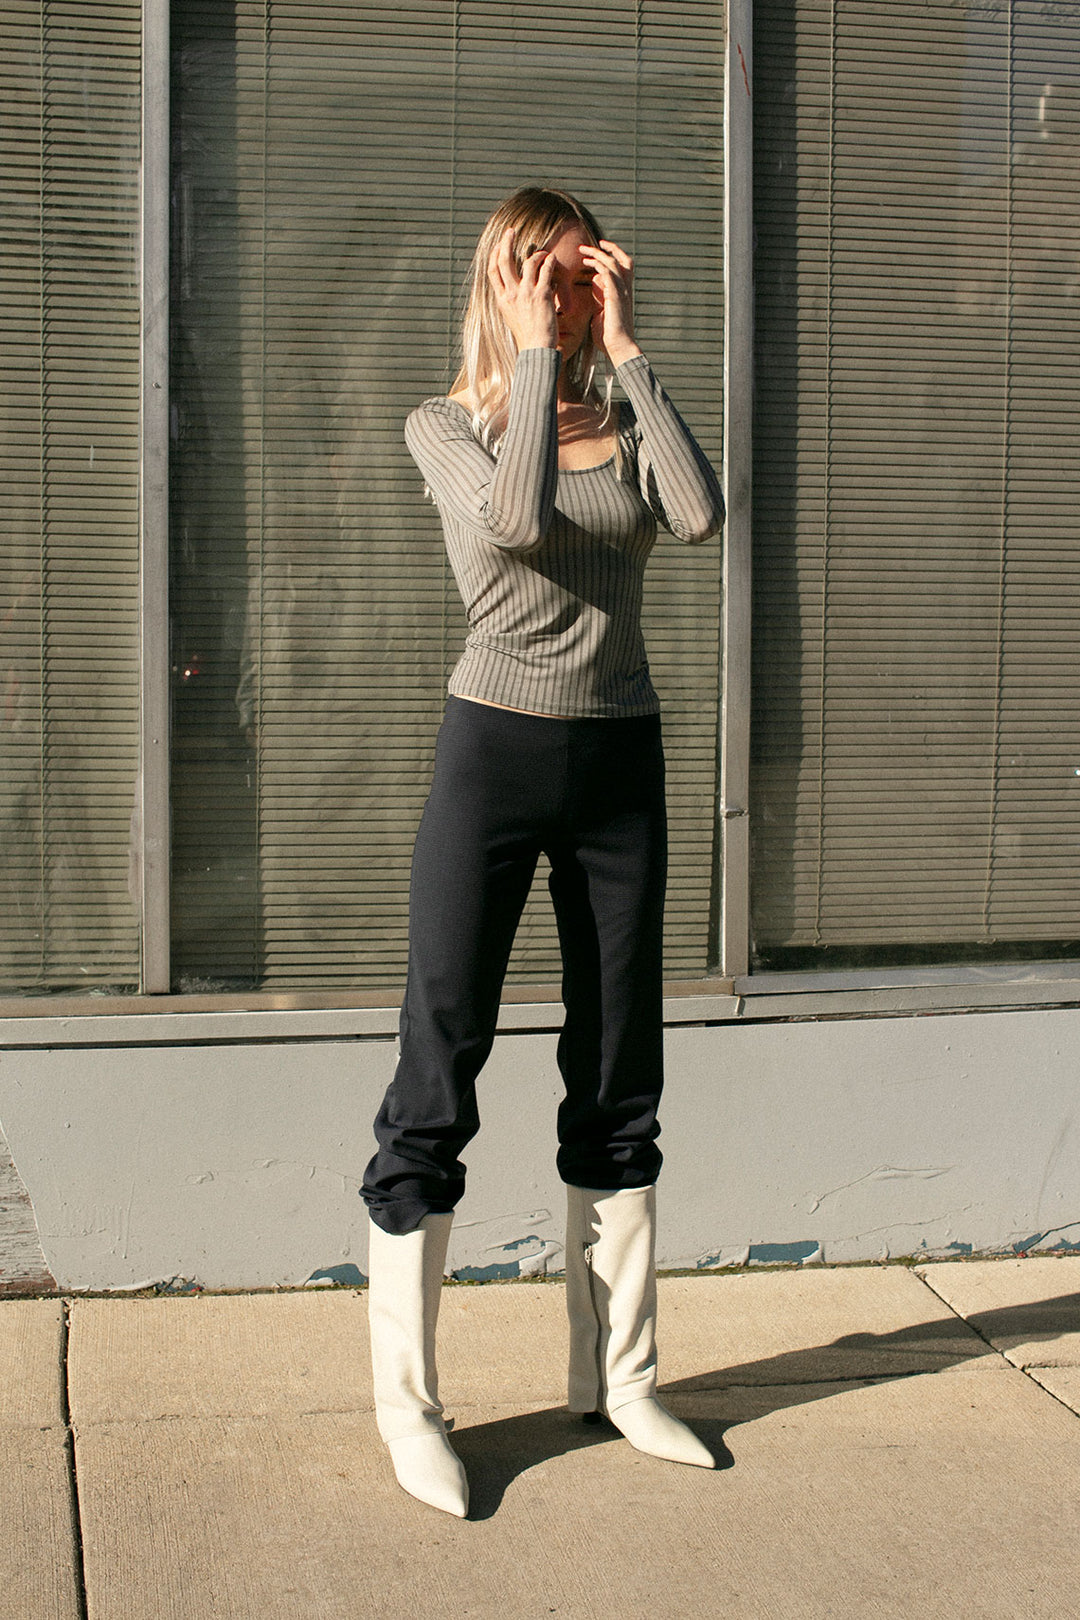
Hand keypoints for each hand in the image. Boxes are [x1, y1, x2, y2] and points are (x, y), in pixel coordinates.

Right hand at [488, 226, 557, 351]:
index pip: (493, 271)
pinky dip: (549, 261)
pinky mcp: (542, 295)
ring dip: (536, 253)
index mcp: (502, 300)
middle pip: (504, 260)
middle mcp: (511, 294)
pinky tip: (553, 259)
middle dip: (506, 242)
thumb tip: (513, 288)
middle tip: (511, 231)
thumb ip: (510, 301)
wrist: (536, 349)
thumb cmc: (527, 336)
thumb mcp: (511, 318)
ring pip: (528, 261)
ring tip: (543, 253)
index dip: (495, 254)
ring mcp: (526, 293)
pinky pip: (545, 270)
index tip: (499, 245)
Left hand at [580, 239, 640, 366]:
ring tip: (583, 251)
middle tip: (588, 246)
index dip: (610, 256)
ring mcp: (623, 291)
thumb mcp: (601, 313)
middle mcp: (626, 289)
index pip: (622, 267)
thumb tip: (592, 292)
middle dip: (607, 249)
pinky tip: (588, 264)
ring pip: (614, 262)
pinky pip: (609, 273)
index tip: (594, 253)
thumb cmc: (608, 336)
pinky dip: (599, 265)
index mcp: (623, 292)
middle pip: (622, 259)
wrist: (618, 347)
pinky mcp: (616, 296)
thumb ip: (599, 300)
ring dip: (598, 254)